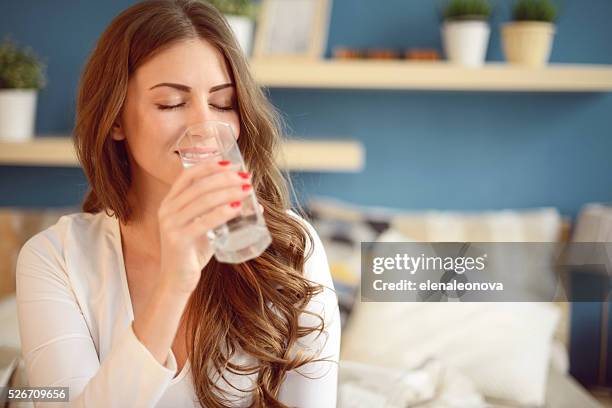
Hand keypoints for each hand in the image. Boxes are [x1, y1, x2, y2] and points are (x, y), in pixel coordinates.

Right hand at [157, 160, 252, 294]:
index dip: (210, 166)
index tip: (232, 164)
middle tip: (246, 178)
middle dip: (226, 178)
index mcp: (170, 202)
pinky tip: (237, 208)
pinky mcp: (177, 239)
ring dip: (228, 192)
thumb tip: (255, 204)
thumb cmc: (192, 253)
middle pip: (199, 185)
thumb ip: (222, 214)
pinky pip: (203, 221)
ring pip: (203, 200)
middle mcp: (167, 209)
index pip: (189, 175)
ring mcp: (170, 224)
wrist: (176, 281)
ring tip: (247, 190)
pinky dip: (222, 212)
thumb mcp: (206, 227)